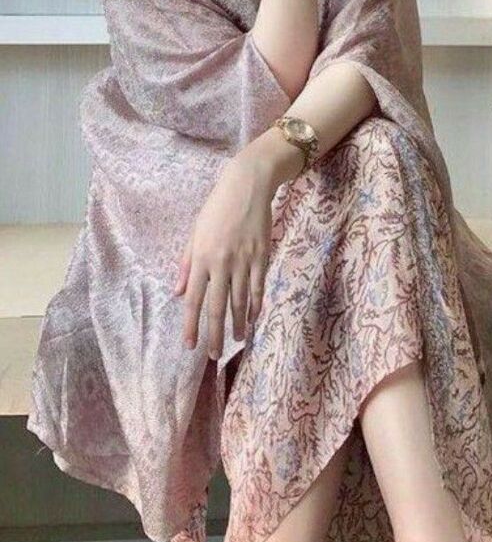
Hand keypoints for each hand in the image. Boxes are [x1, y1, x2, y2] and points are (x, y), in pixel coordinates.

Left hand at [173, 153, 274, 357]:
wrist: (247, 187)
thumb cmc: (217, 208)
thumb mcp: (195, 232)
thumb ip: (187, 263)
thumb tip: (179, 291)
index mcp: (201, 258)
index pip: (194, 299)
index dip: (191, 324)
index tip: (189, 344)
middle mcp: (221, 263)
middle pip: (216, 306)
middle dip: (214, 333)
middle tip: (213, 354)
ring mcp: (243, 261)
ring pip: (239, 301)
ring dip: (237, 323)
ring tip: (237, 340)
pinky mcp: (261, 257)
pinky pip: (258, 288)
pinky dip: (256, 305)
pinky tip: (254, 318)